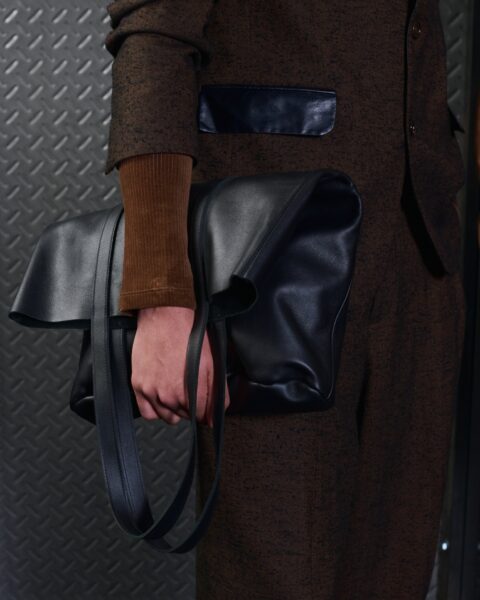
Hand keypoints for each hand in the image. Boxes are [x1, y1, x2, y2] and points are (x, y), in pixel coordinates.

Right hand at [131, 306, 229, 426]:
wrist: (165, 316)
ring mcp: (152, 392)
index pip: (203, 417)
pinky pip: (147, 412)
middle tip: (191, 386)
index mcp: (191, 393)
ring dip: (174, 408)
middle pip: (185, 416)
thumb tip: (215, 419)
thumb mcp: (212, 363)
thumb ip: (217, 394)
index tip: (205, 400)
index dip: (207, 409)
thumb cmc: (189, 334)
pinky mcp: (138, 386)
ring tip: (177, 389)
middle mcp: (170, 397)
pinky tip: (161, 396)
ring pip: (167, 416)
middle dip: (191, 406)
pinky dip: (155, 409)